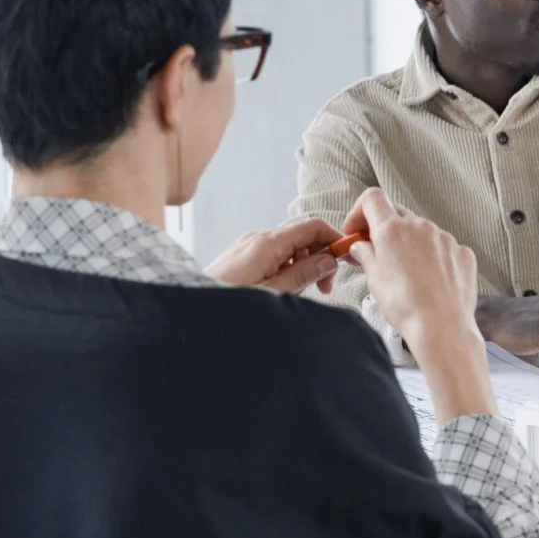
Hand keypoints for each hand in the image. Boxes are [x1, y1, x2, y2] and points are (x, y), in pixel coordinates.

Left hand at [205, 216, 344, 293]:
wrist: (193, 311)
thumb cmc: (228, 303)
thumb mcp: (274, 293)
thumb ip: (304, 274)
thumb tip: (329, 259)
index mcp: (267, 243)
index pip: (312, 227)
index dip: (333, 240)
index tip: (345, 260)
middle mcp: (258, 238)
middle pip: (302, 237)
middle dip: (318, 259)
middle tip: (322, 288)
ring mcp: (247, 245)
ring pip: (289, 248)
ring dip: (301, 267)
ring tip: (295, 294)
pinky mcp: (241, 255)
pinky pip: (273, 255)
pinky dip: (285, 269)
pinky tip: (280, 290)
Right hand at [340, 189, 479, 346]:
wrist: (442, 326)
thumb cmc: (405, 306)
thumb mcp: (374, 279)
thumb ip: (365, 255)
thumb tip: (360, 246)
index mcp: (393, 230)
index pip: (372, 199)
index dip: (360, 211)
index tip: (357, 230)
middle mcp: (420, 227)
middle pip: (397, 215)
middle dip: (385, 229)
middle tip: (378, 252)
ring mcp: (445, 238)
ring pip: (422, 232)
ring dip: (411, 244)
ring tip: (407, 273)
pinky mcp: (462, 252)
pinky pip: (444, 247)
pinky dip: (434, 257)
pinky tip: (430, 279)